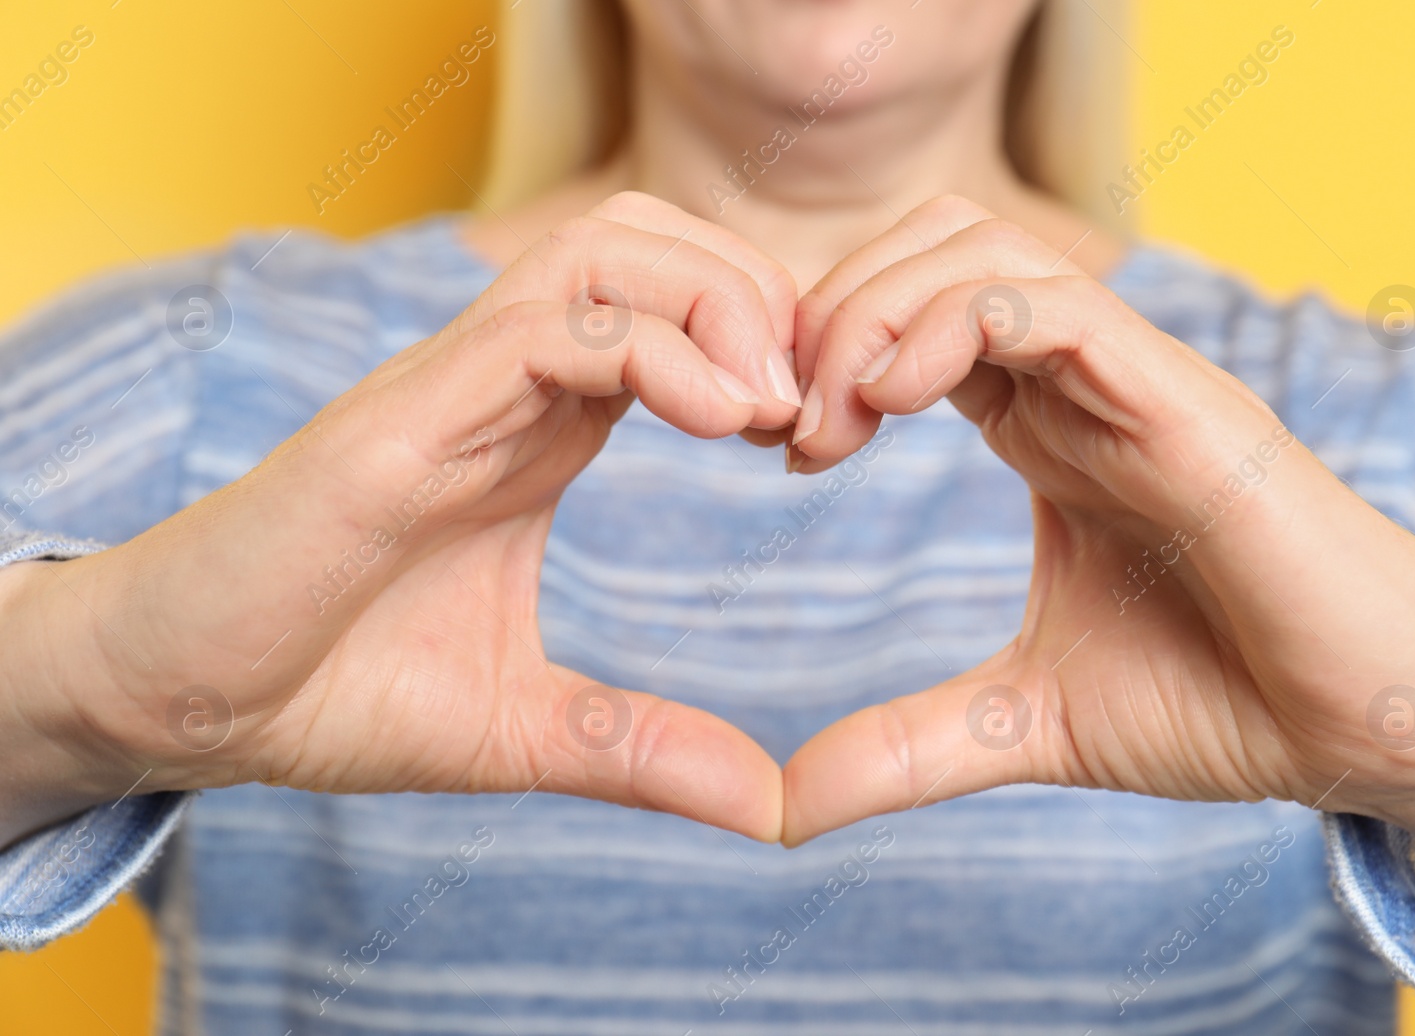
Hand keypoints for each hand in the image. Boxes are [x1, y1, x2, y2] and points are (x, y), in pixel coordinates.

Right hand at [2, 193, 802, 845]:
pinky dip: (653, 348)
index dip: (770, 347)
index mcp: (543, 429)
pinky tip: (716, 420)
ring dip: (718, 304)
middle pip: (658, 242)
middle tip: (810, 412)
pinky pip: (547, 325)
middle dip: (761, 297)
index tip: (818, 438)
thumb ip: (646, 749)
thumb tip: (771, 810)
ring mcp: (452, 385)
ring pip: (608, 251)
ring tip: (769, 411)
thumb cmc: (331, 689)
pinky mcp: (404, 414)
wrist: (180, 699)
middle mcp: (505, 385)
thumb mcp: (527, 729)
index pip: (678, 312)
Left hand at [780, 196, 1414, 943]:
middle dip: (830, 311)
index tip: (779, 450)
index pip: (908, 317)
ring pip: (981, 251)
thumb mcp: (1022, 723)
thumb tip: (781, 810)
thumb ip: (904, 748)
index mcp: (1039, 427)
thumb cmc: (1220, 701)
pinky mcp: (1185, 405)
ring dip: (876, 308)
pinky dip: (955, 321)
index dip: (822, 356)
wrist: (1368, 731)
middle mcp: (1079, 385)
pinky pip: (1059, 306)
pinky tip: (894, 398)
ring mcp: (1133, 384)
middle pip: (928, 249)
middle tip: (788, 426)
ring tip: (834, 417)